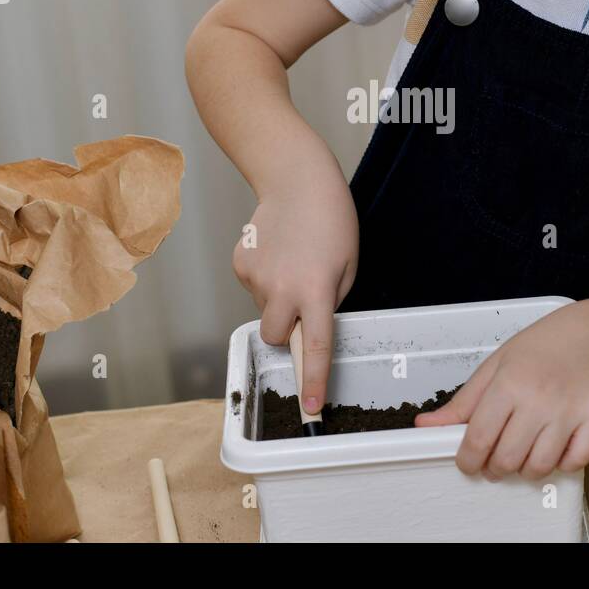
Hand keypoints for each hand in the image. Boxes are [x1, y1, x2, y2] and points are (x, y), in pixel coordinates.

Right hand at [234, 170, 358, 412]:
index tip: (311, 408)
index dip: (314, 381)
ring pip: (265, 309)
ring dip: (278, 298)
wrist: (296, 180)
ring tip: (293, 262)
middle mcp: (282, 289)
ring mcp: (256, 277)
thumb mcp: (348, 266)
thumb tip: (311, 323)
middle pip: (276, 337)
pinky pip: (253, 287)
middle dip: (287, 331)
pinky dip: (265, 278)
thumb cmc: (331, 220)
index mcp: (317, 291)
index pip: (316, 348)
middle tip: (302, 303)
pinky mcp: (240, 264)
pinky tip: (277, 252)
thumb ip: (331, 301)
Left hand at [414, 299, 588, 479]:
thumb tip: (425, 426)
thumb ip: (462, 402)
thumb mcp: (494, 366)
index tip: (468, 463)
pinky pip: (575, 462)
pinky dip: (561, 465)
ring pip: (540, 466)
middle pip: (507, 458)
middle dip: (494, 468)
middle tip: (495, 461)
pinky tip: (554, 451)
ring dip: (525, 470)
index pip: (479, 438)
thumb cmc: (538, 349)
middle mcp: (538, 399)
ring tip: (522, 456)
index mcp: (508, 383)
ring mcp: (569, 411)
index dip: (468, 460)